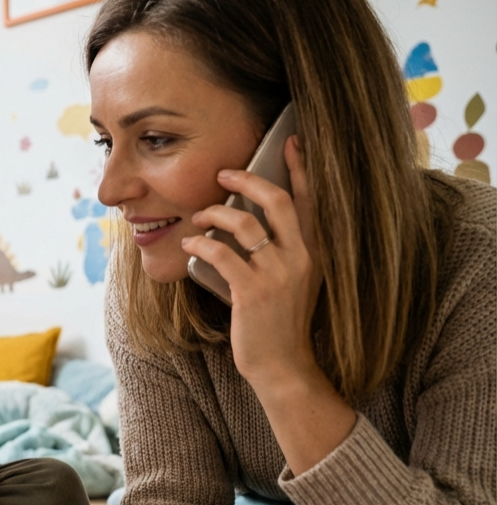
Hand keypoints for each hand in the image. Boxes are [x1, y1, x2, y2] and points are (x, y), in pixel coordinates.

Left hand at [180, 136, 323, 389]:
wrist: (283, 365)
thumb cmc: (280, 321)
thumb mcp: (294, 280)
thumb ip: (284, 250)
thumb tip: (252, 218)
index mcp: (316, 251)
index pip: (311, 200)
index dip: (301, 168)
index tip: (290, 140)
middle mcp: (302, 257)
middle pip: (277, 201)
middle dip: (247, 180)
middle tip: (223, 174)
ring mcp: (278, 274)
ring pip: (244, 224)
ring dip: (214, 214)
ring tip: (199, 217)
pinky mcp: (252, 291)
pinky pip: (221, 253)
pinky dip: (200, 243)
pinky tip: (189, 243)